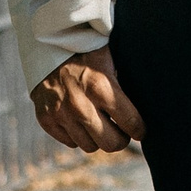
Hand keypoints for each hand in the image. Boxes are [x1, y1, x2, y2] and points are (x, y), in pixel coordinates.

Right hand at [30, 47, 144, 153]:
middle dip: (121, 139)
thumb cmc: (85, 51)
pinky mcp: (46, 119)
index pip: (131, 123)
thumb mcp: (109, 59)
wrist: (46, 45)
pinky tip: (81, 121)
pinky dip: (78, 135)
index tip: (141, 130)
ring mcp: (61, 114)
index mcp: (101, 87)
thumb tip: (144, 107)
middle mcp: (80, 104)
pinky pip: (70, 142)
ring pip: (90, 146)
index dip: (140, 130)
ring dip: (98, 138)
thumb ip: (123, 84)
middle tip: (122, 131)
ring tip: (101, 125)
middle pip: (111, 143)